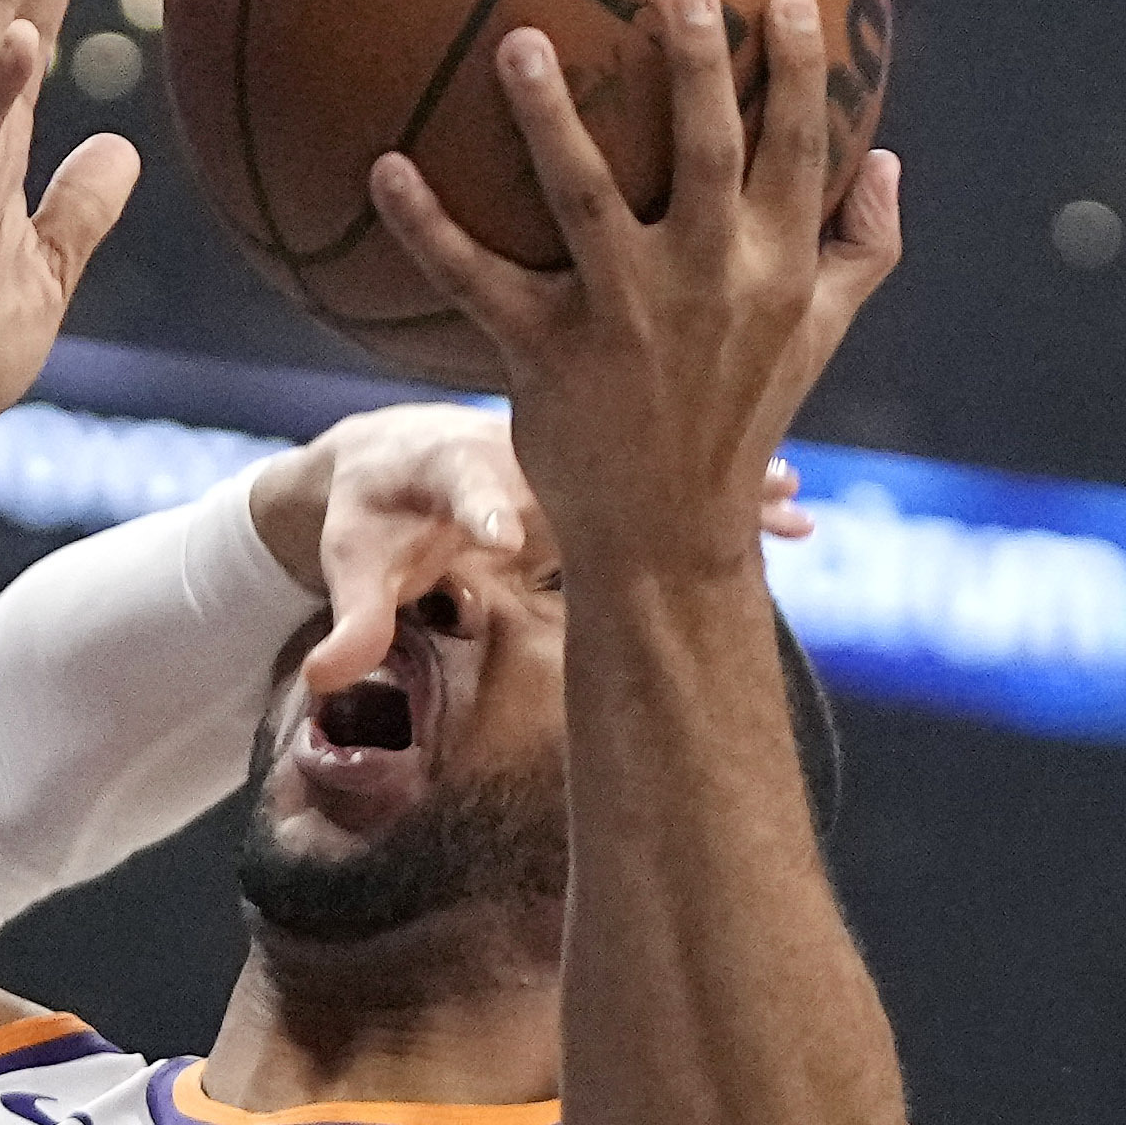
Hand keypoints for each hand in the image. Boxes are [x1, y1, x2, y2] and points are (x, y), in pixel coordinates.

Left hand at [257, 405, 811, 690]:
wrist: (390, 455)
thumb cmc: (368, 519)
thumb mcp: (351, 565)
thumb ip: (350, 623)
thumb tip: (326, 684)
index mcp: (442, 464)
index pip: (462, 486)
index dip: (484, 510)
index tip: (509, 539)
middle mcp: (515, 440)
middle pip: (582, 454)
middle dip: (641, 477)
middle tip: (709, 503)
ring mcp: (568, 442)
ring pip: (646, 451)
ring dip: (714, 477)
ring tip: (791, 498)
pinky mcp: (599, 459)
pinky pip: (671, 467)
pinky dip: (728, 486)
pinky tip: (799, 512)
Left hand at [367, 0, 899, 580]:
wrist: (668, 535)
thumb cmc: (741, 417)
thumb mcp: (818, 336)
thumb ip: (861, 248)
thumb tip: (889, 158)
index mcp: (775, 267)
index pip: (801, 150)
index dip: (803, 72)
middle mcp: (705, 281)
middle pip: (708, 153)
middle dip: (698, 67)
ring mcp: (622, 315)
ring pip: (583, 199)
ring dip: (548, 118)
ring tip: (519, 42)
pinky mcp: (544, 352)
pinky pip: (475, 278)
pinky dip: (426, 225)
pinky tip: (382, 167)